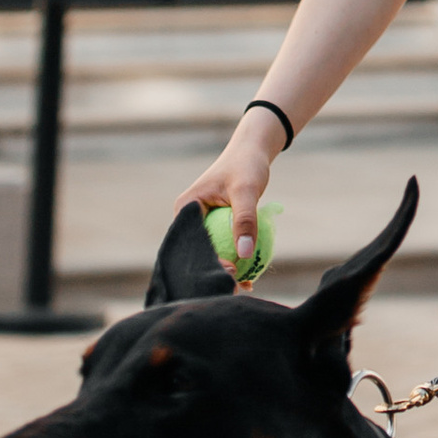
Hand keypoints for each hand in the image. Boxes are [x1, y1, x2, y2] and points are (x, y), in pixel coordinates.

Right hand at [174, 105, 286, 273]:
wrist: (252, 150)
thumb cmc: (247, 166)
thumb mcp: (247, 191)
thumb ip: (245, 220)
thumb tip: (244, 254)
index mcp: (186, 210)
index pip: (193, 243)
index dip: (209, 263)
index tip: (230, 272)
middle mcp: (188, 219)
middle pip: (200, 252)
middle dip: (216, 272)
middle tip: (239, 287)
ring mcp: (201, 223)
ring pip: (213, 252)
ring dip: (228, 269)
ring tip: (246, 286)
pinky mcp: (214, 226)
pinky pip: (224, 246)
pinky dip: (237, 259)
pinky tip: (252, 275)